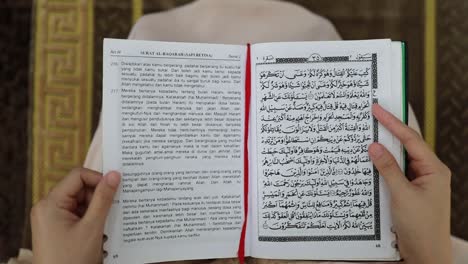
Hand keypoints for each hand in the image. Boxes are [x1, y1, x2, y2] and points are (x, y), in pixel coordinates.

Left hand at [31, 168, 120, 263]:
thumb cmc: (72, 260)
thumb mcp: (92, 227)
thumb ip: (103, 198)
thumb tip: (115, 174)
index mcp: (50, 203)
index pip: (78, 176)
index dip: (98, 179)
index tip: (115, 188)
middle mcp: (48, 207)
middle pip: (80, 188)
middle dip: (98, 197)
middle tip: (114, 209)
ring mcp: (52, 218)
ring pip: (81, 202)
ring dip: (96, 210)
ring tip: (106, 225)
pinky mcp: (57, 228)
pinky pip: (78, 214)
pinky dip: (91, 219)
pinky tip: (100, 231)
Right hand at [368, 104, 450, 263]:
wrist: (425, 253)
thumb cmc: (421, 227)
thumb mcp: (402, 195)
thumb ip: (388, 169)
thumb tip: (375, 147)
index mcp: (434, 170)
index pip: (411, 140)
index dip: (393, 123)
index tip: (378, 110)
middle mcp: (428, 173)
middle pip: (406, 146)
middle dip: (389, 132)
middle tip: (372, 117)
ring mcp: (419, 182)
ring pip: (399, 160)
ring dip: (384, 151)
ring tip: (368, 137)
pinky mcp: (409, 191)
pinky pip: (395, 173)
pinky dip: (383, 167)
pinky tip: (372, 163)